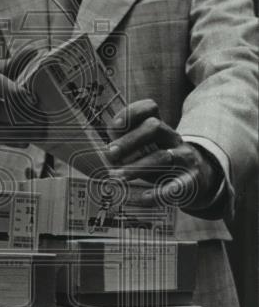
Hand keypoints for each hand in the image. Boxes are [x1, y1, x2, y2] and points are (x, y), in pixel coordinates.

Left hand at [105, 99, 223, 210]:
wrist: (199, 178)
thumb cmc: (161, 161)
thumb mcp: (146, 149)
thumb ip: (126, 147)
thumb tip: (106, 155)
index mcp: (160, 128)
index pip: (150, 109)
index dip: (132, 113)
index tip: (115, 126)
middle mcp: (173, 139)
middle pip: (154, 127)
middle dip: (130, 140)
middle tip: (110, 153)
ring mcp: (184, 159)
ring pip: (162, 156)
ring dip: (137, 167)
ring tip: (118, 177)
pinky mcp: (190, 181)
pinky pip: (176, 186)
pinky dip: (158, 193)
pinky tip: (143, 197)